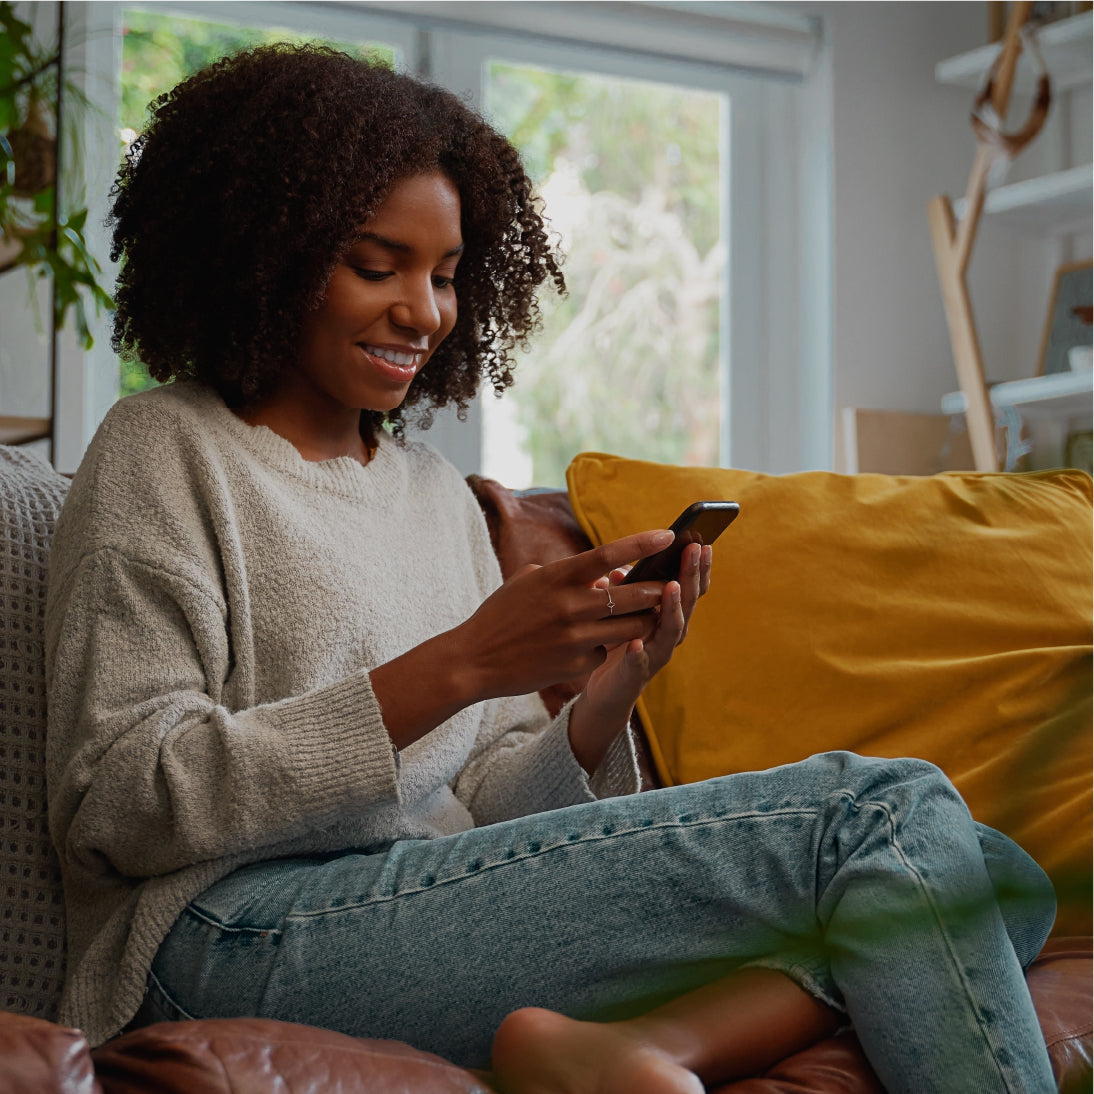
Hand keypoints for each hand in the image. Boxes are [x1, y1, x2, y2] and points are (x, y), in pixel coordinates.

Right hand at [453, 527, 680, 703]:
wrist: (474, 660)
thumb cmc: (501, 615)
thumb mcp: (527, 582)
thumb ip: (565, 574)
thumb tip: (602, 575)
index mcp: (557, 577)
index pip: (608, 554)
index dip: (642, 543)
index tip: (668, 534)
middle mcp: (569, 606)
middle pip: (631, 594)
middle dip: (656, 589)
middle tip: (670, 583)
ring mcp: (574, 638)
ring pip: (630, 627)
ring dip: (643, 620)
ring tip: (649, 614)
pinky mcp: (575, 666)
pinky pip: (605, 652)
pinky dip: (604, 647)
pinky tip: (592, 646)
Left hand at [569, 540, 712, 771]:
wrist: (608, 691)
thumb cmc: (619, 643)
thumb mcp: (622, 611)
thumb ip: (626, 591)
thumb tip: (619, 569)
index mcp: (668, 615)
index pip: (690, 587)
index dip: (697, 566)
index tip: (701, 541)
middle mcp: (669, 633)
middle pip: (687, 602)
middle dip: (692, 574)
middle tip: (695, 549)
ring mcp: (656, 654)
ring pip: (671, 630)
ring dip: (673, 607)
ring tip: (672, 587)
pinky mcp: (636, 675)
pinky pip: (638, 664)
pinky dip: (638, 653)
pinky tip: (634, 643)